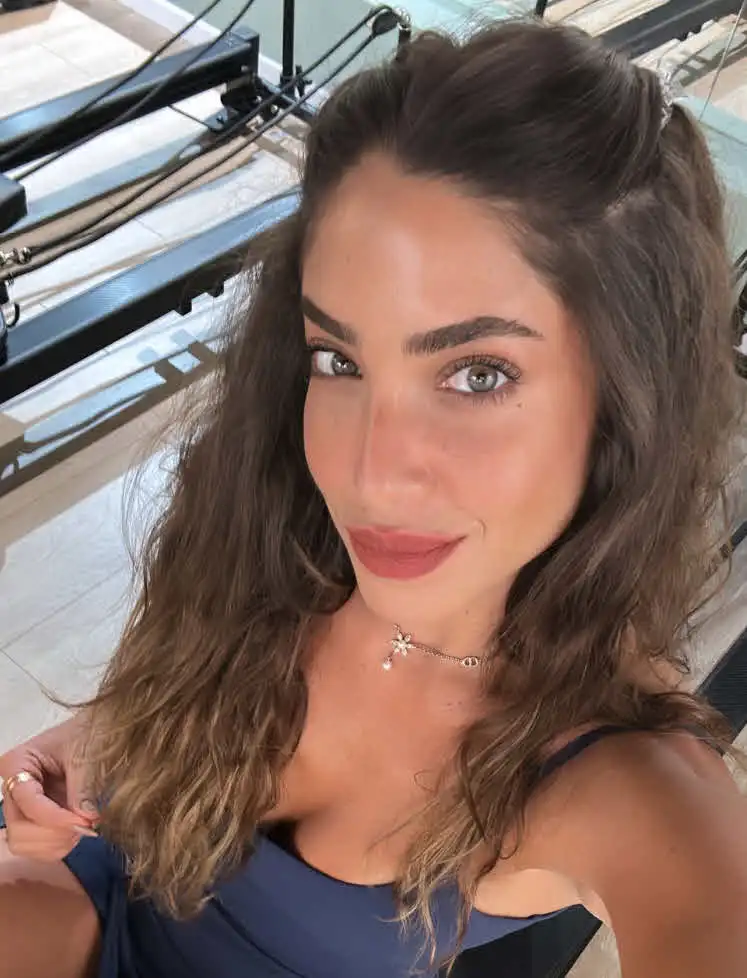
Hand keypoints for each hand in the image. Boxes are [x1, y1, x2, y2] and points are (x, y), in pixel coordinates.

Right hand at [0, 716, 98, 861]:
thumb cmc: (88, 734)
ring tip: (84, 826)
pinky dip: (59, 846)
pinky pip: (37, 848)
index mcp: (17, 763)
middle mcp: (13, 788)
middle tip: (86, 826)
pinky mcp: (35, 821)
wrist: (98, 732)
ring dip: (56, 843)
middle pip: (18, 829)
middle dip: (53, 833)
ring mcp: (22, 807)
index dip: (54, 818)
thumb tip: (86, 821)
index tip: (83, 822)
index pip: (28, 802)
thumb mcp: (86, 756)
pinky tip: (78, 830)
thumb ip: (83, 789)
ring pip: (24, 844)